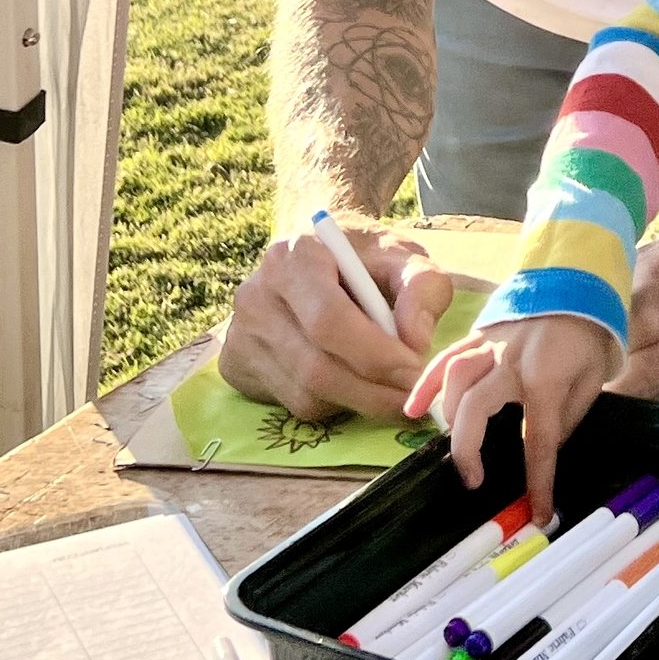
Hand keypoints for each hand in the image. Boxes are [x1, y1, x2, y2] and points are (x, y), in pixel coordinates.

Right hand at [217, 227, 467, 418]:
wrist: (320, 255)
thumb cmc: (365, 258)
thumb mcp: (404, 256)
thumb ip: (421, 289)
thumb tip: (415, 342)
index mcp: (293, 256)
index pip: (328, 319)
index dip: (375, 354)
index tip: (415, 370)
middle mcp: (255, 295)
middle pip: (314, 367)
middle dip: (372, 391)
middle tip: (411, 395)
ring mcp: (240, 334)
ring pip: (304, 394)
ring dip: (356, 401)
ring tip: (387, 385)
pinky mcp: (237, 365)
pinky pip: (290, 404)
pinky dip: (332, 404)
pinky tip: (352, 381)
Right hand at [405, 315, 619, 520]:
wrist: (578, 285)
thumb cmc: (588, 339)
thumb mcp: (591, 382)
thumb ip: (567, 418)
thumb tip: (544, 451)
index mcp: (547, 377)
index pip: (540, 439)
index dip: (539, 480)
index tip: (539, 512)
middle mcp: (511, 361)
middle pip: (478, 407)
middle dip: (470, 449)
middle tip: (474, 481)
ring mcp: (489, 345)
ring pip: (455, 379)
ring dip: (450, 417)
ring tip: (457, 449)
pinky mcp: (477, 335)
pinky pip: (445, 358)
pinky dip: (425, 384)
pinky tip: (411, 410)